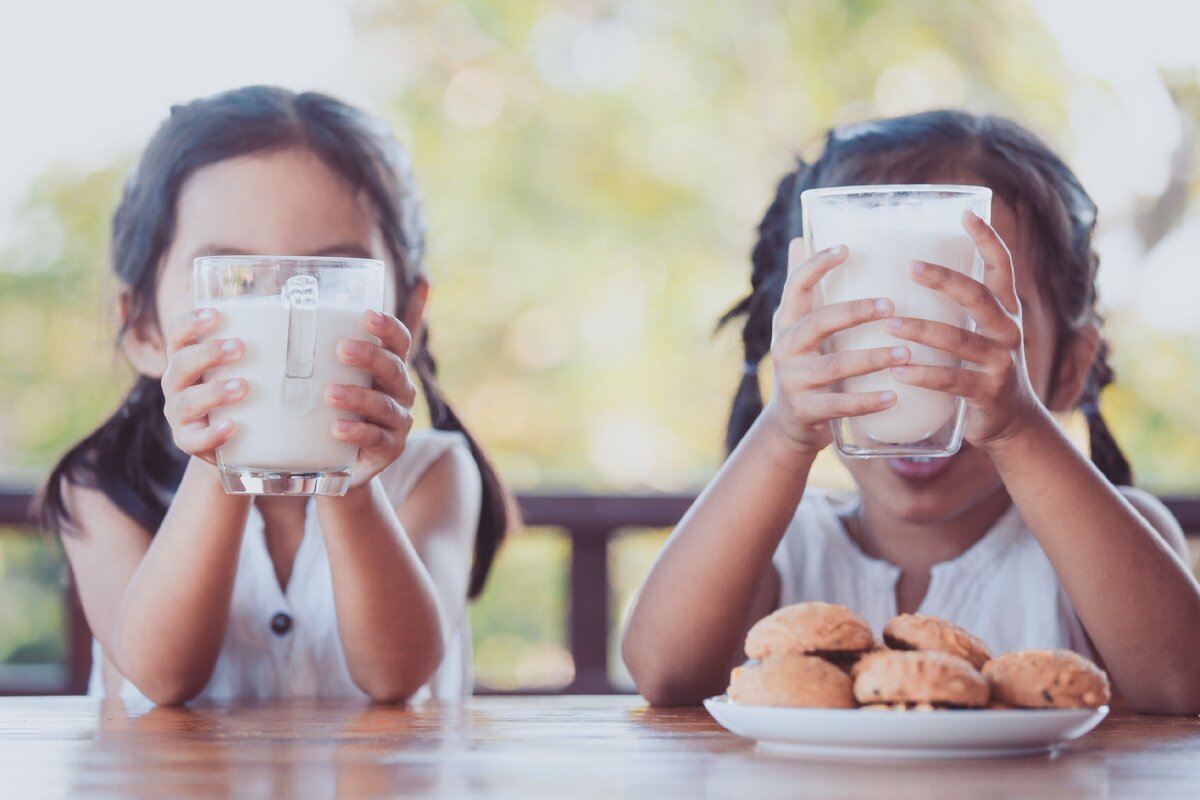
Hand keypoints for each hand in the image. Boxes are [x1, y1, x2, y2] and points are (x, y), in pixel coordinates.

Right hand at [161, 308, 246, 462]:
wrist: (233, 441)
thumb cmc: (240, 394)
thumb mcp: (243, 367)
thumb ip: (257, 347)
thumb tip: (302, 315)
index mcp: (186, 359)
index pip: (178, 335)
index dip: (190, 323)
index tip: (215, 315)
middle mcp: (177, 384)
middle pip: (181, 363)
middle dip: (209, 353)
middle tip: (241, 348)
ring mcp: (179, 415)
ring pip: (187, 401)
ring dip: (214, 392)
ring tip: (243, 387)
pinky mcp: (188, 441)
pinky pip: (194, 440)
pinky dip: (212, 434)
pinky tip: (232, 426)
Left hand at [326, 310, 417, 487]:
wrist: (338, 465)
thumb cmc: (331, 411)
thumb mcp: (329, 382)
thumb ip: (315, 358)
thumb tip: (264, 323)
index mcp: (388, 368)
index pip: (398, 342)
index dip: (388, 327)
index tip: (368, 315)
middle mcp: (400, 391)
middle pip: (393, 368)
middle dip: (369, 357)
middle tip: (341, 349)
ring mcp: (398, 421)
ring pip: (385, 404)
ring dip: (358, 396)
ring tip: (330, 393)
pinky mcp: (390, 448)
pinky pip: (377, 439)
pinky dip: (357, 432)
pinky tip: (337, 428)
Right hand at [762, 238, 906, 454]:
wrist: (790, 422)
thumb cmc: (804, 362)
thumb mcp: (797, 326)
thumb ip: (802, 288)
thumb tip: (799, 238)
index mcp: (785, 321)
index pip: (796, 285)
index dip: (817, 265)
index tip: (846, 249)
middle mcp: (784, 347)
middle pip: (818, 322)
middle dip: (855, 312)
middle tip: (891, 306)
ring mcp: (794, 380)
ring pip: (836, 366)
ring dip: (873, 358)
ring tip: (906, 352)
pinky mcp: (806, 409)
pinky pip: (840, 405)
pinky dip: (868, 401)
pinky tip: (894, 395)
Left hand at [883, 210, 1042, 447]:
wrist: (1012, 423)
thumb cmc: (981, 370)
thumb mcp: (977, 335)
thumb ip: (955, 311)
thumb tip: (906, 275)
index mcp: (1005, 311)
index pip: (1002, 267)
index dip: (987, 239)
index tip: (965, 213)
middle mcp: (1008, 331)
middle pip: (978, 296)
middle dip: (945, 280)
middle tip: (910, 267)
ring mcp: (1001, 362)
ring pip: (960, 339)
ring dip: (922, 330)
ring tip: (890, 323)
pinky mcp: (988, 392)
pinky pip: (952, 380)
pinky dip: (924, 374)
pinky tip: (899, 371)